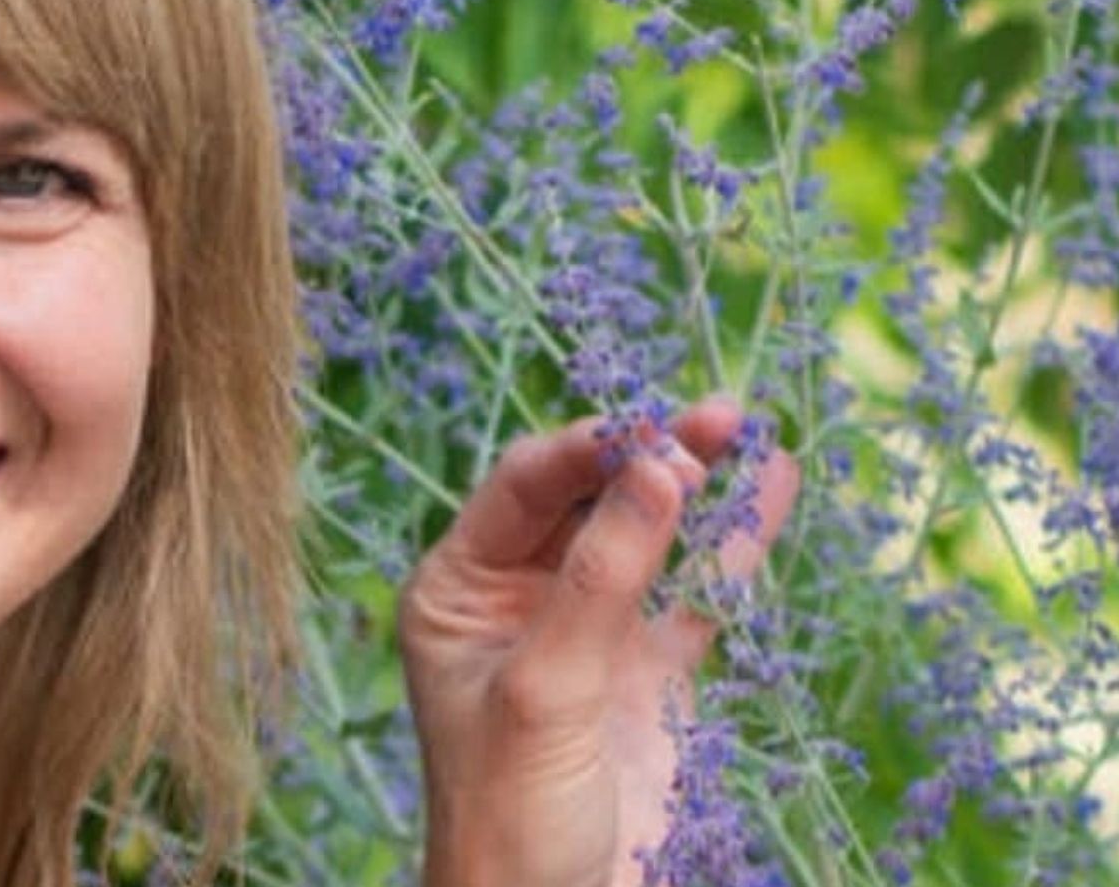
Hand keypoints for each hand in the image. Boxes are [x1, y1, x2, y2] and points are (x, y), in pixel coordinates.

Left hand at [397, 397, 798, 886]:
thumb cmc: (510, 813)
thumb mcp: (546, 687)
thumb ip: (602, 577)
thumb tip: (658, 466)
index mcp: (458, 590)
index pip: (525, 487)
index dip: (590, 449)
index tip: (655, 429)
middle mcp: (515, 598)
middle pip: (588, 499)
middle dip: (651, 455)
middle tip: (718, 414)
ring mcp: (584, 631)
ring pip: (645, 536)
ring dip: (695, 487)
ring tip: (748, 429)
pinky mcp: (644, 673)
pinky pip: (691, 592)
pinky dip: (730, 545)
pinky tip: (770, 486)